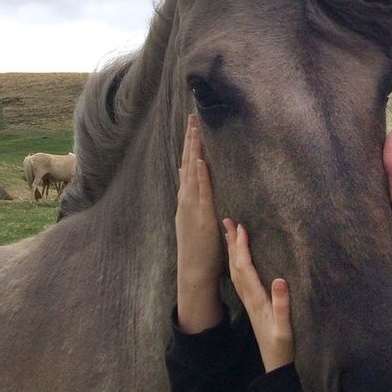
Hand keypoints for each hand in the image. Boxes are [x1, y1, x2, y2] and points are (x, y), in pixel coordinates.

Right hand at [175, 115, 223, 332]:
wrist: (194, 273)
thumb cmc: (201, 253)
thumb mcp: (198, 226)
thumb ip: (201, 209)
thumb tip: (205, 197)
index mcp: (187, 202)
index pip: (187, 169)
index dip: (189, 148)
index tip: (191, 129)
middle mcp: (186, 201)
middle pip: (187, 164)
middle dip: (189, 141)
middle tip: (191, 118)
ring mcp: (192, 207)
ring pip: (191, 172)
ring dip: (193, 150)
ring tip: (194, 128)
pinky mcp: (201, 215)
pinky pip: (200, 191)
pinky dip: (199, 175)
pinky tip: (199, 159)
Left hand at [223, 218, 294, 372]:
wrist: (276, 366)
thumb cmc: (283, 347)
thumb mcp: (285, 328)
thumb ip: (282, 305)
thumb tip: (279, 280)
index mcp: (256, 300)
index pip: (245, 269)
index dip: (242, 248)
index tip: (240, 228)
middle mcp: (249, 299)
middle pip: (236, 266)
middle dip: (232, 243)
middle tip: (227, 220)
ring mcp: (250, 302)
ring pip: (236, 271)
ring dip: (232, 251)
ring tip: (230, 233)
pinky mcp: (253, 305)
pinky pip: (241, 278)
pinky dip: (238, 263)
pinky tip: (239, 258)